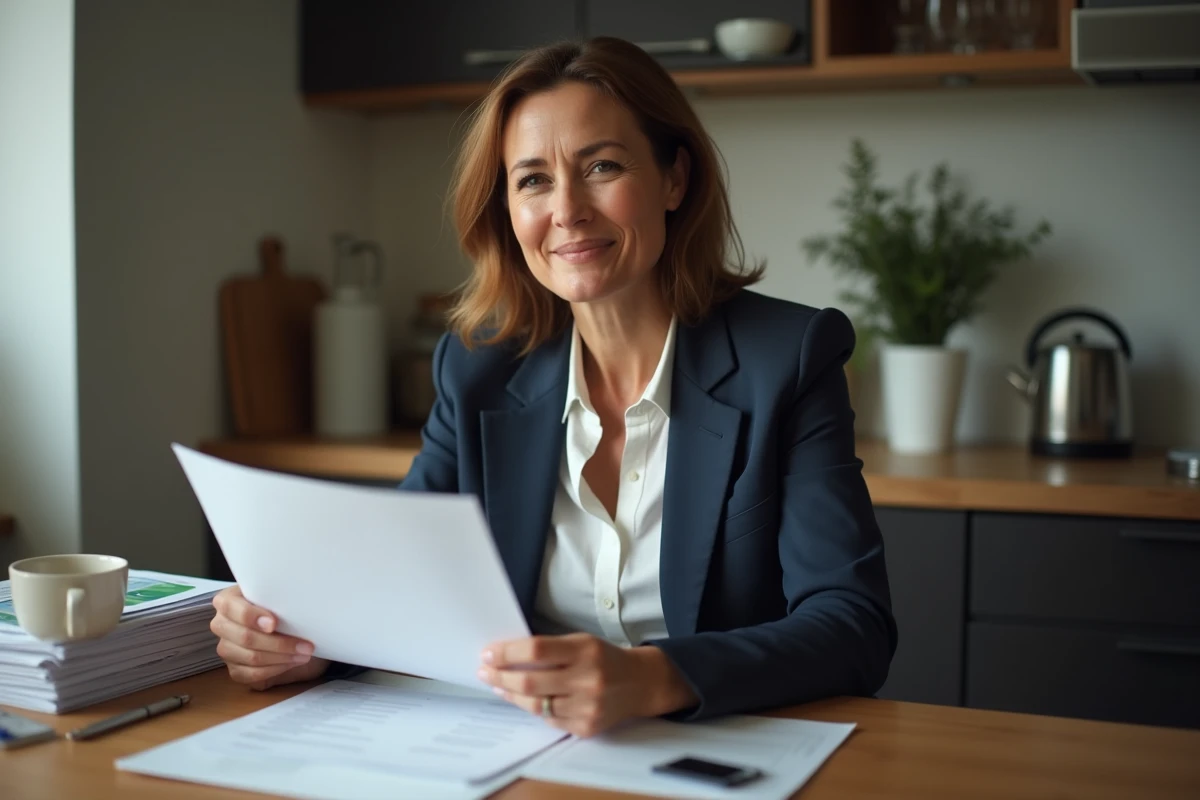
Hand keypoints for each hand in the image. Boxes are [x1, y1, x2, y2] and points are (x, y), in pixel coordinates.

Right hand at [210, 585, 328, 689]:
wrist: (287, 629)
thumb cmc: (281, 607)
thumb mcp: (279, 597)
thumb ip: (278, 598)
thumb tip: (294, 605)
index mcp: (227, 600)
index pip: (231, 608)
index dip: (251, 616)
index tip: (274, 623)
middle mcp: (221, 624)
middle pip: (245, 637)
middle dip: (278, 643)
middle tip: (305, 645)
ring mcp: (226, 649)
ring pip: (252, 657)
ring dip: (282, 657)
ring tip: (304, 653)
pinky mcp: (235, 669)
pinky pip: (253, 674)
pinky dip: (276, 669)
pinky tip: (292, 662)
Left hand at [477, 633, 696, 737]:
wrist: (640, 683)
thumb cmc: (604, 658)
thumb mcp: (581, 642)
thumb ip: (549, 648)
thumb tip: (507, 656)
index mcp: (585, 651)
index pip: (536, 650)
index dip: (507, 652)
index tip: (488, 653)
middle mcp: (587, 680)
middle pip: (530, 681)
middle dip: (501, 676)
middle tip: (485, 671)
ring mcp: (587, 707)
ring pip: (535, 704)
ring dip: (511, 694)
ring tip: (498, 684)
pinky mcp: (586, 727)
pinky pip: (549, 719)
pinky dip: (533, 708)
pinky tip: (523, 699)